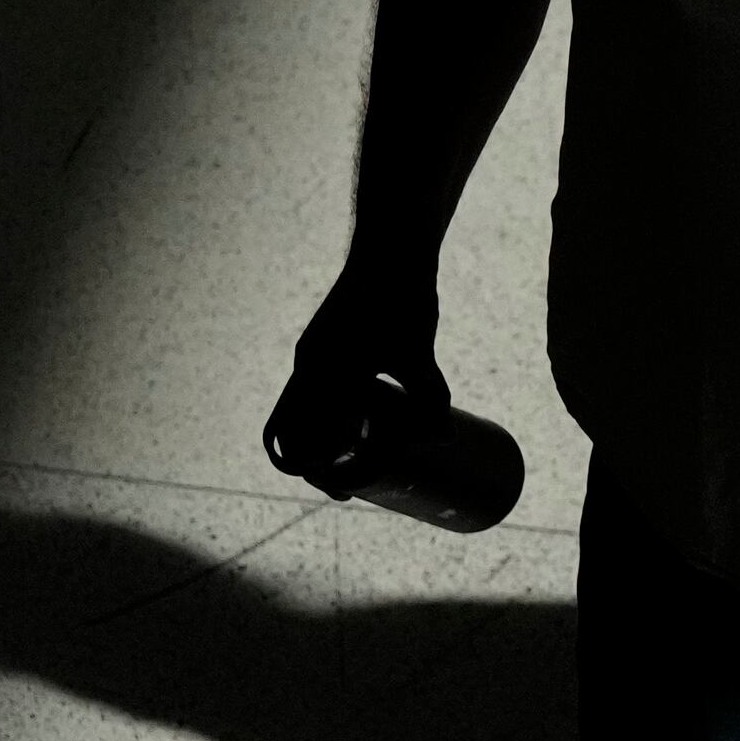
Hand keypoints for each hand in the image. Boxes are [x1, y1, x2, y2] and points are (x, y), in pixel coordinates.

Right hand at [270, 267, 435, 479]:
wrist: (390, 248)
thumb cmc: (402, 298)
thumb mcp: (417, 353)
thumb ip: (429, 398)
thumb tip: (445, 439)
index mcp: (321, 374)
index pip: (309, 440)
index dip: (326, 472)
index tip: (348, 492)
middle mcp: (308, 367)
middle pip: (294, 434)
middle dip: (314, 466)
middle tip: (349, 487)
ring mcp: (312, 355)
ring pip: (299, 413)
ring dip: (317, 443)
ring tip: (352, 461)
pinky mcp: (323, 345)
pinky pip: (310, 392)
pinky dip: (321, 417)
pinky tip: (349, 425)